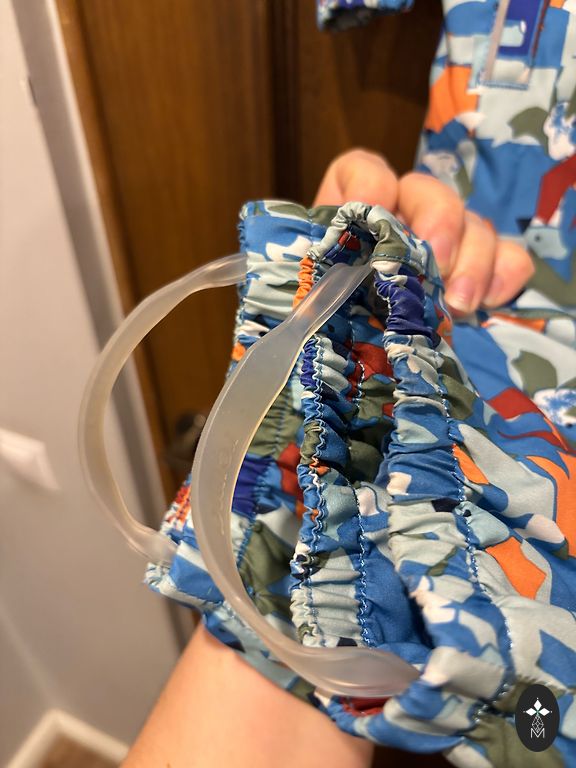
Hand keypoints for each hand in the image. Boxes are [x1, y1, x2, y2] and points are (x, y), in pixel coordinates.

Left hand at [313, 149, 534, 315]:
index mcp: (352, 216)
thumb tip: (319, 296)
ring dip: (473, 260)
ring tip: (458, 304)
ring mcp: (445, 244)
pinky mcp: (476, 274)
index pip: (363, 172)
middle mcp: (402, 220)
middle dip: (439, 224)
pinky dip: (505, 275)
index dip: (370, 185)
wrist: (355, 363)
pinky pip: (509, 257)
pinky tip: (487, 303)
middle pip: (429, 192)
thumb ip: (315, 287)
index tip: (375, 210)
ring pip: (474, 223)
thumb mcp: (311, 303)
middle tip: (436, 267)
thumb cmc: (325, 325)